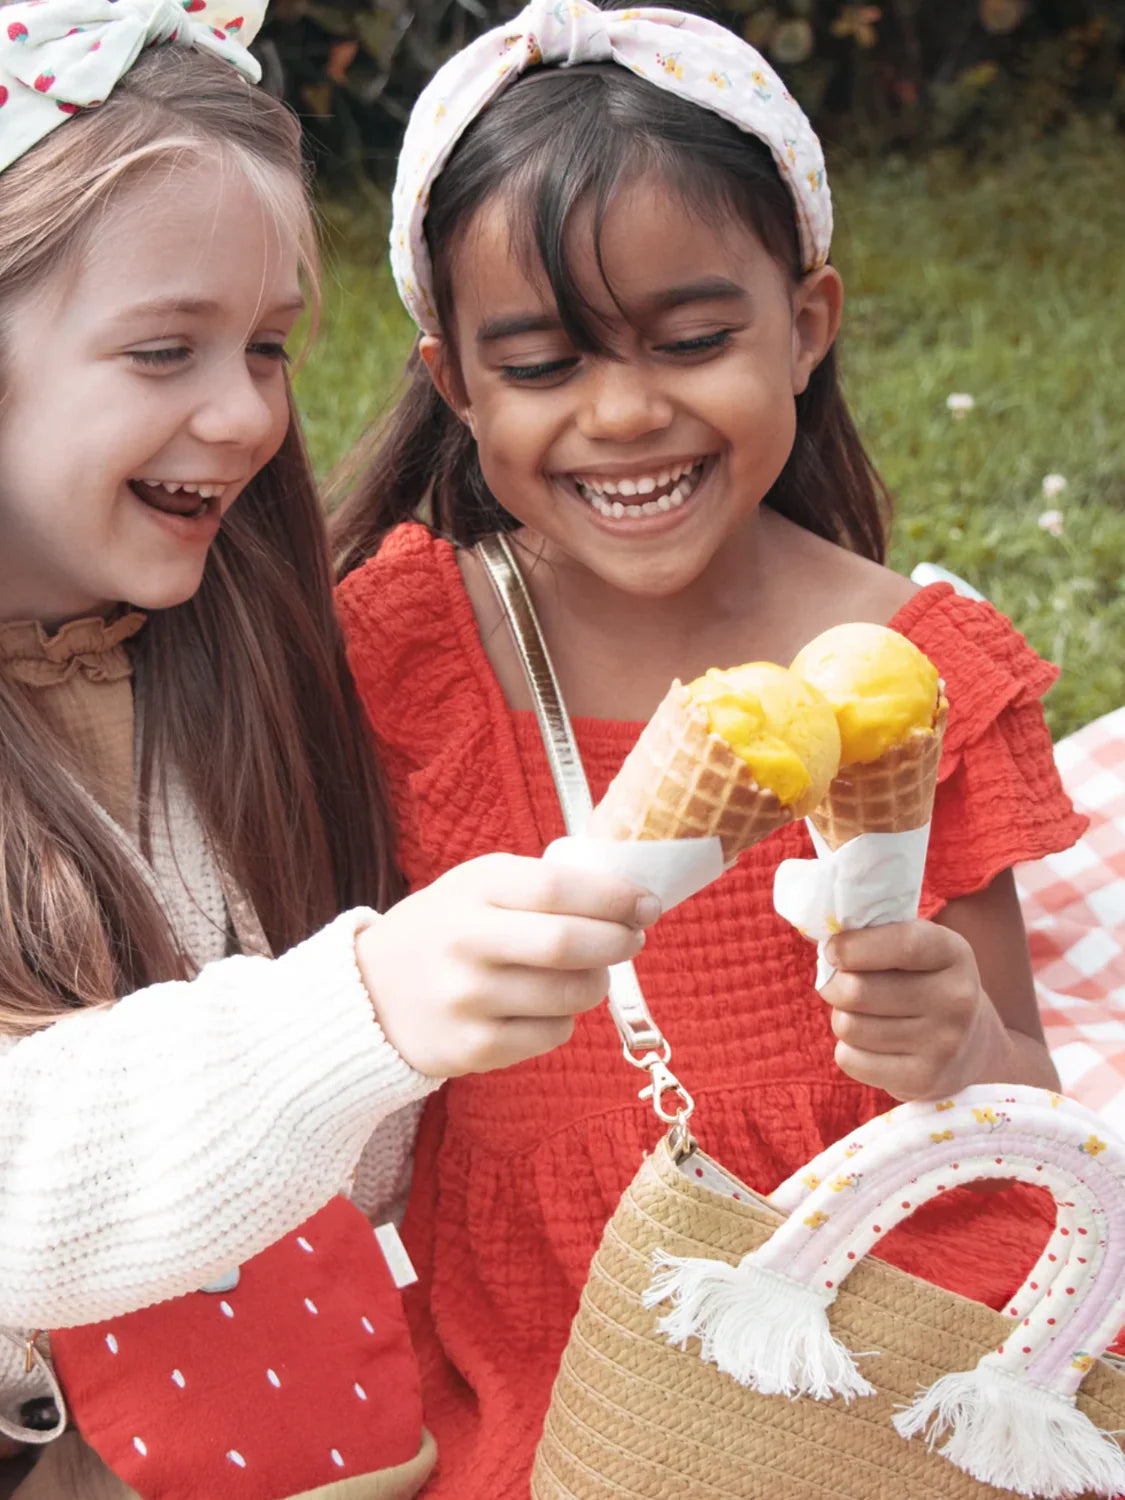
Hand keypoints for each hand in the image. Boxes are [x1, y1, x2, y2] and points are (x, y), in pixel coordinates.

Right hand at [356, 854, 659, 1077]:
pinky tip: (545, 1004)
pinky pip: (553, 1034)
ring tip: (588, 971)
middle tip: (633, 939)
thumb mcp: (476, 887)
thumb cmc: (445, 930)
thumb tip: (629, 899)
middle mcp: (464, 942)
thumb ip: (541, 886)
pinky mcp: (473, 1049)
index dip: (614, 897)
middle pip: (568, 944)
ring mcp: (467, 1000)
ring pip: (570, 995)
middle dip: (618, 941)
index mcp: (472, 889)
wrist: (369, 995)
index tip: (648, 904)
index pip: (558, 887)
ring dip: (597, 982)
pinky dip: (566, 1018)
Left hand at [821, 920, 1008, 1100]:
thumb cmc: (919, 981)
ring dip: (842, 1019)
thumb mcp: (914, 948)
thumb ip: (872, 936)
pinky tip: (871, 1045)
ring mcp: (943, 1043)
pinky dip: (848, 1051)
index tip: (832, 951)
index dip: (853, 947)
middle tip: (841, 986)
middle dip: (834, 986)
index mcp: (953, 953)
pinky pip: (850, 1060)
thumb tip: (819, 939)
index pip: (902, 945)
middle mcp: (956, 998)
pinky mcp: (924, 1079)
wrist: (968, 1043)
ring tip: (862, 1015)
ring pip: (849, 1026)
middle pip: (858, 991)